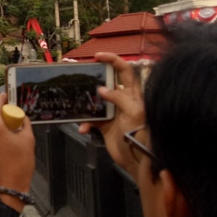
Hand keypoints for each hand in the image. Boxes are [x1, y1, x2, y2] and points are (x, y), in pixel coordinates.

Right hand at [78, 52, 145, 170]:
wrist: (136, 160)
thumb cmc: (139, 134)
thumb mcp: (133, 113)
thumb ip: (119, 98)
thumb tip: (101, 90)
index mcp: (132, 94)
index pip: (124, 70)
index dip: (112, 60)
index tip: (97, 56)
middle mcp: (121, 100)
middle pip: (105, 83)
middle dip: (92, 80)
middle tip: (80, 78)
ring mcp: (112, 112)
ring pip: (94, 101)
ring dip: (85, 106)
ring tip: (77, 107)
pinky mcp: (104, 124)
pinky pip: (90, 119)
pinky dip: (85, 123)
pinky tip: (84, 129)